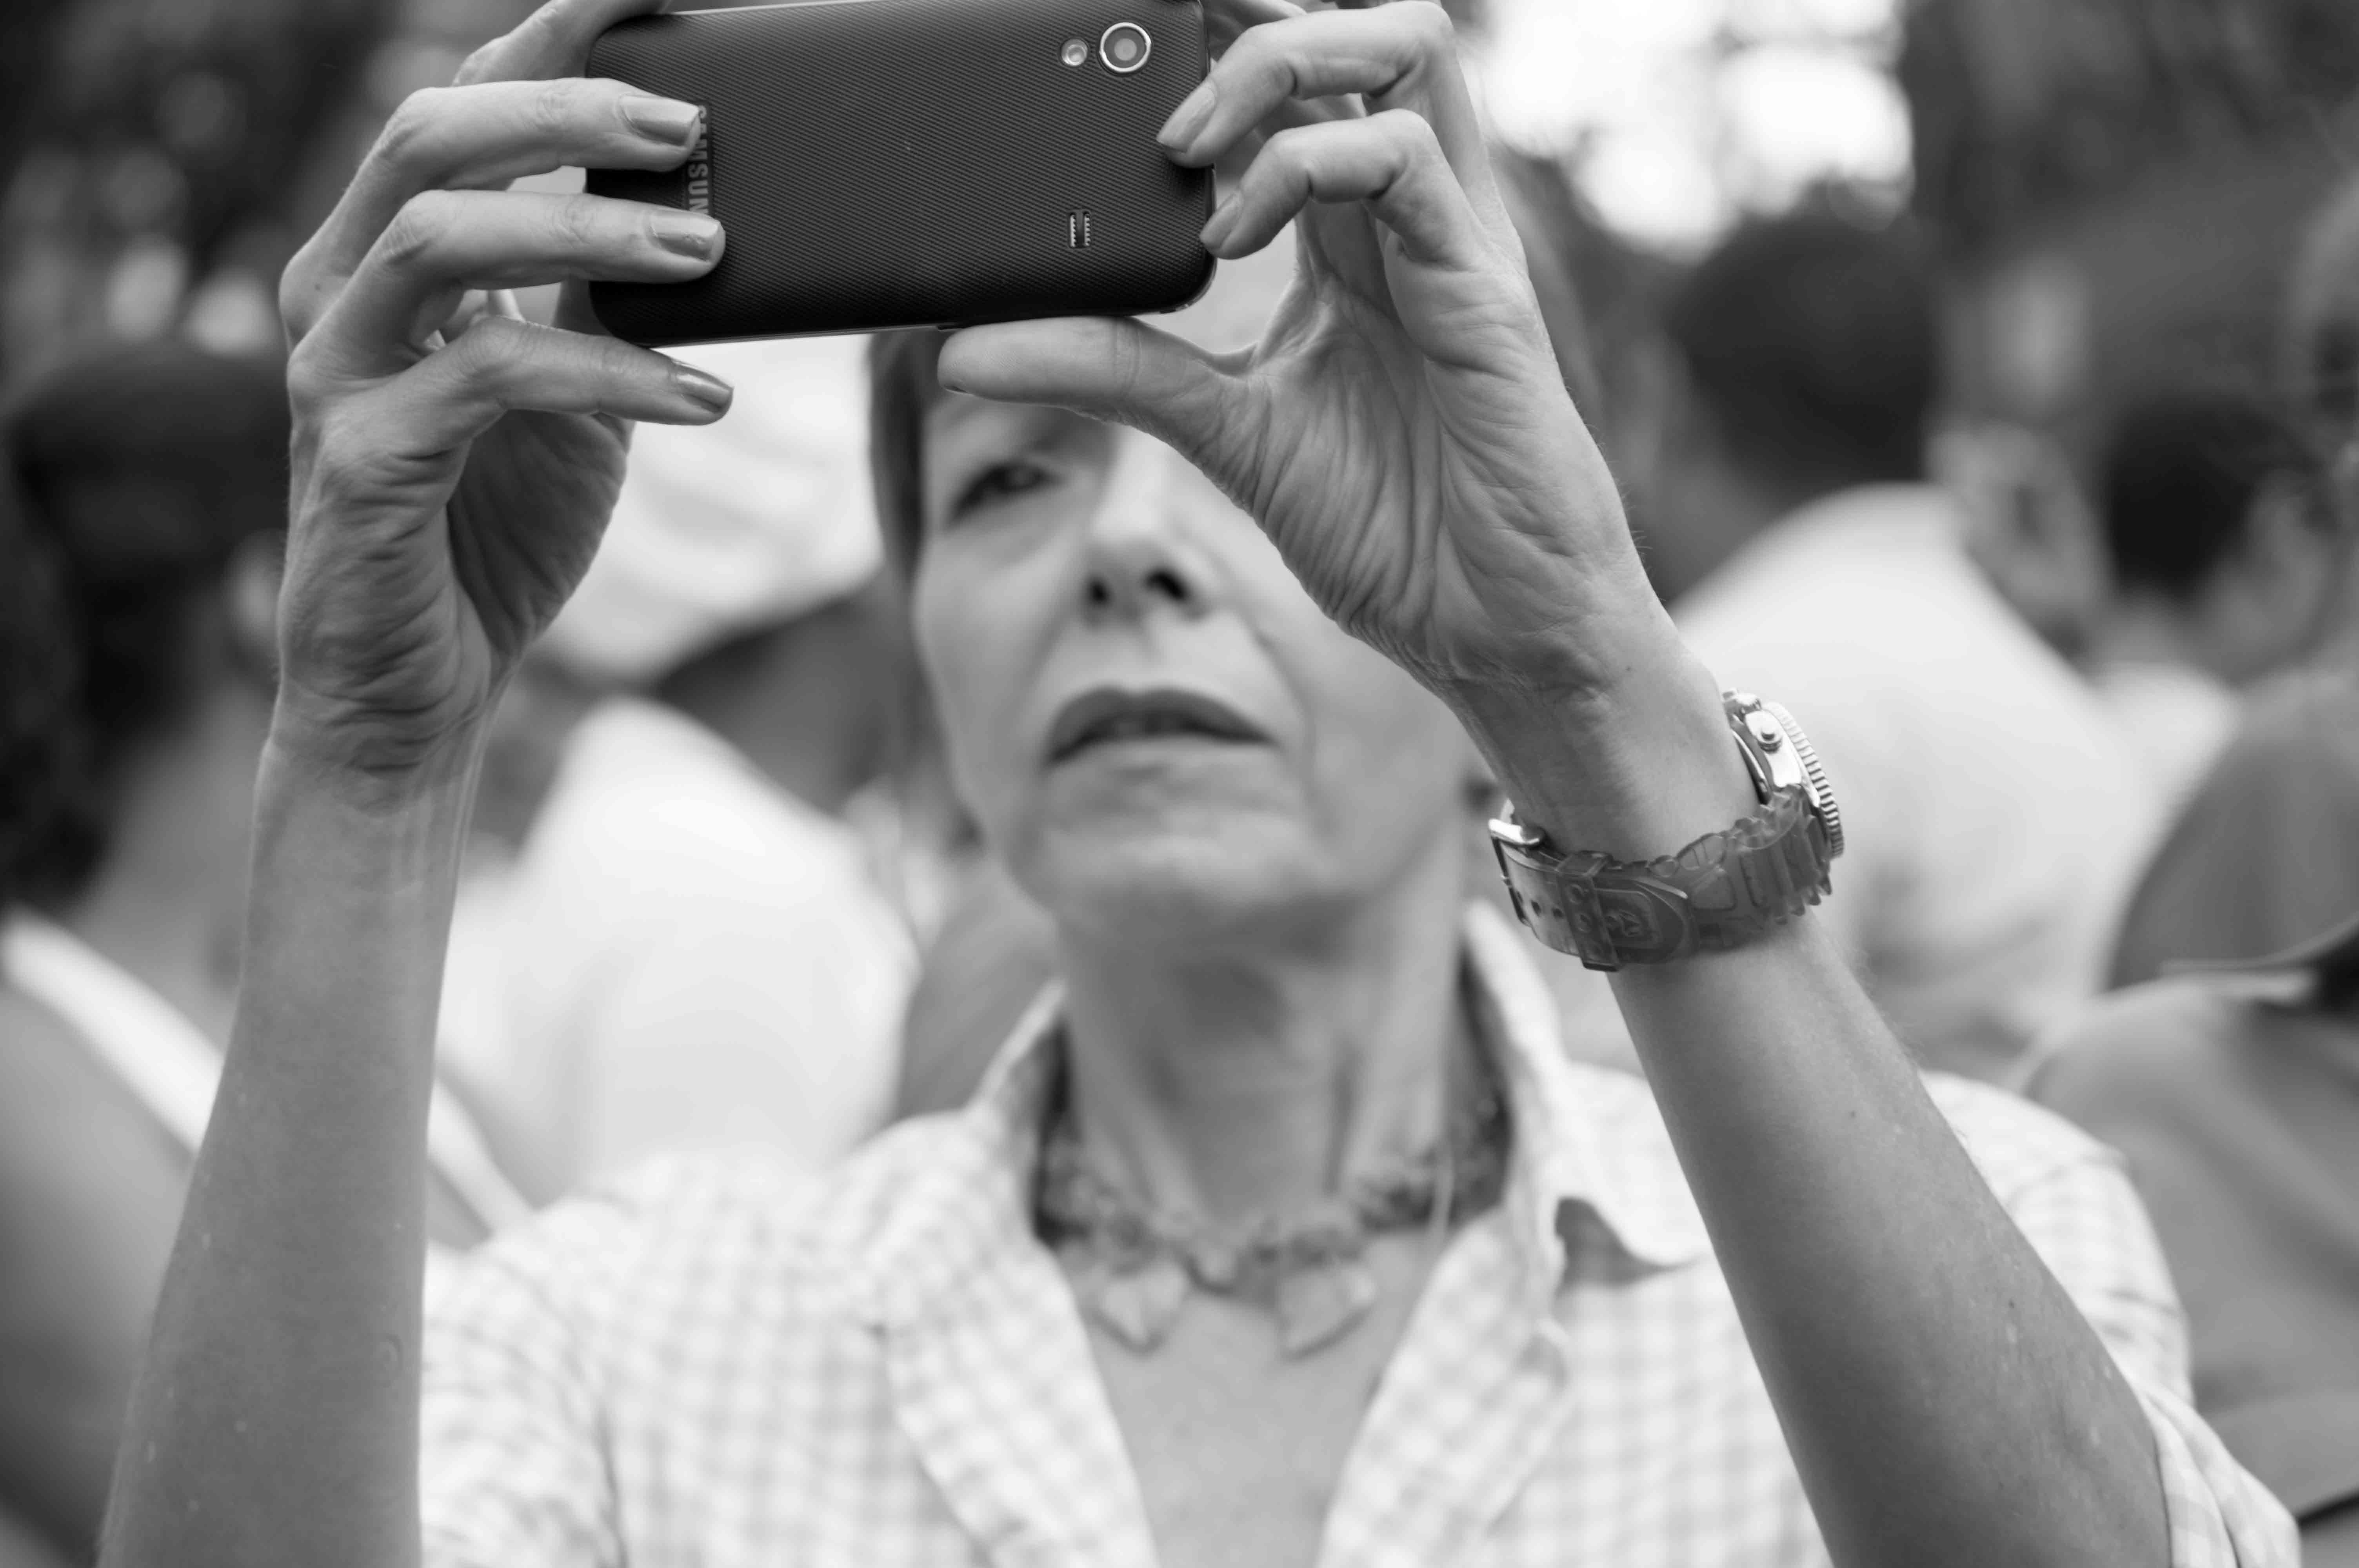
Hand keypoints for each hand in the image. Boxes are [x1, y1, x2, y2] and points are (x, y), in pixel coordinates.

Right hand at [275, 0, 733, 777]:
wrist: (422, 686)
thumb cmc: (491, 528)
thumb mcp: (566, 390)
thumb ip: (594, 299)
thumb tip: (693, 217)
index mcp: (386, 258)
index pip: (459, 110)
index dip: (547, 45)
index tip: (648, 4)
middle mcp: (340, 292)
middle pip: (432, 136)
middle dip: (564, 113)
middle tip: (690, 128)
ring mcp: (340, 372)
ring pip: (444, 238)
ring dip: (591, 233)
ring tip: (709, 254)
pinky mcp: (364, 459)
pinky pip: (489, 377)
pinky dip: (610, 375)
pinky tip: (704, 398)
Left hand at [937, 0, 1666, 706]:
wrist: (1494, 627)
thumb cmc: (1393, 529)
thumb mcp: (1221, 432)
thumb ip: (1111, 372)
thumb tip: (965, 354)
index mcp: (1354, 239)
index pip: (1304, 84)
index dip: (1222, 47)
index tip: (1120, 79)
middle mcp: (1411, 218)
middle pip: (1366, 32)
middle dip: (1257, 27)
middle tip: (1157, 100)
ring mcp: (1454, 242)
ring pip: (1406, 47)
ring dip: (1280, 68)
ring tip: (1189, 155)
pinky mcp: (1482, 287)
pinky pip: (1408, 159)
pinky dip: (1306, 168)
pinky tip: (1237, 239)